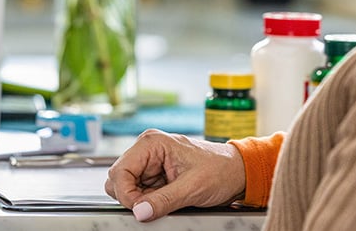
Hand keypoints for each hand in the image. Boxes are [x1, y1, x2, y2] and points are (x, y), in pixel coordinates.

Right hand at [104, 129, 245, 221]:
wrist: (238, 172)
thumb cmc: (220, 170)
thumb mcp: (192, 188)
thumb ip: (163, 201)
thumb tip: (139, 212)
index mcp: (151, 143)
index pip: (119, 171)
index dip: (127, 194)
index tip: (141, 209)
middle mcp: (146, 150)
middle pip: (118, 179)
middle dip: (132, 197)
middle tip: (153, 207)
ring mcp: (149, 163)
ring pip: (126, 187)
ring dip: (140, 200)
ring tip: (165, 201)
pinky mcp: (154, 175)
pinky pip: (139, 192)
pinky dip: (148, 201)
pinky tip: (166, 200)